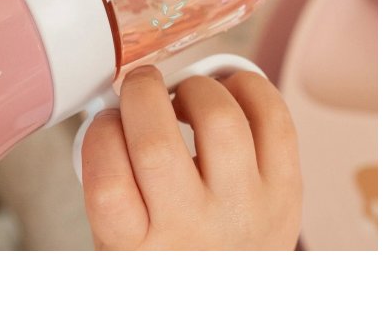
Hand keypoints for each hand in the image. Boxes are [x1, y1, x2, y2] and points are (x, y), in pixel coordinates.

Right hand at [81, 66, 301, 249]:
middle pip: (156, 146)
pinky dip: (249, 88)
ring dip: (196, 88)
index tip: (107, 120)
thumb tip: (120, 102)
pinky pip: (274, 120)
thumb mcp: (119, 237)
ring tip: (186, 95)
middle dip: (141, 93)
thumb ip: (112, 175)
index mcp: (135, 248)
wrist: (233, 298)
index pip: (107, 184)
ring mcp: (243, 210)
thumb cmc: (170, 251)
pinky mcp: (285, 191)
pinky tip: (229, 93)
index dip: (101, 133)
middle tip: (140, 87)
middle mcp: (191, 230)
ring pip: (220, 121)